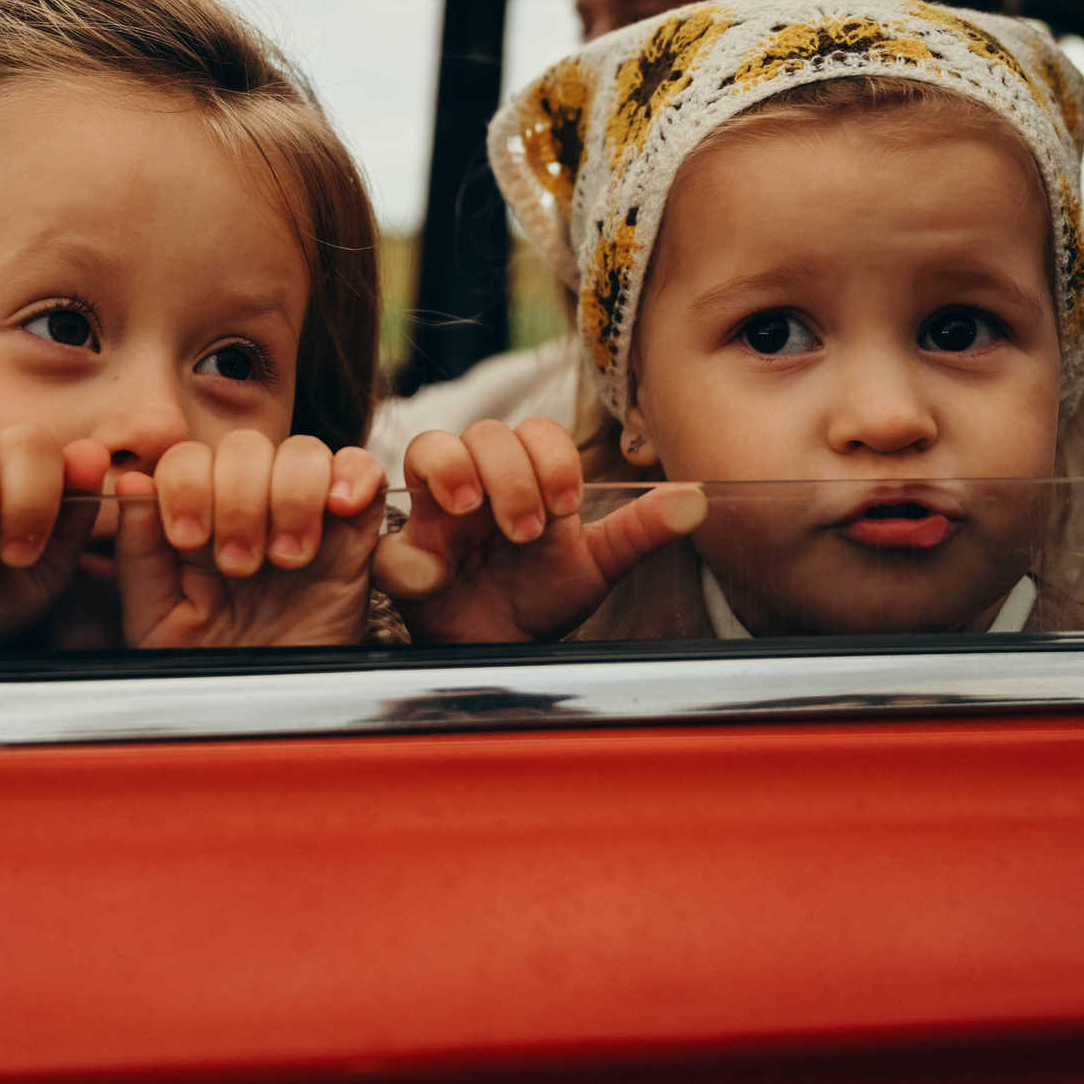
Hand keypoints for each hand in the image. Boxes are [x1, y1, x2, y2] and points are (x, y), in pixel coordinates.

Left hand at [115, 432, 387, 646]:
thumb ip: (139, 552)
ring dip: (291, 496)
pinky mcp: (355, 530)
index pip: (189, 457)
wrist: (274, 717)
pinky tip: (338, 510)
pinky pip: (362, 469)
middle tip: (239, 566)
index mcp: (196, 516)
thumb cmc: (208, 671)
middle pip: (245, 446)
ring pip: (303, 452)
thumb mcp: (157, 622)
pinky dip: (352, 476)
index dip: (187, 484)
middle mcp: (248, 505)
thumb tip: (133, 481)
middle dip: (239, 499)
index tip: (188, 538)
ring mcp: (303, 513)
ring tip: (287, 560)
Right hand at [374, 417, 704, 642]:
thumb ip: (639, 530)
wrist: (505, 653)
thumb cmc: (542, 597)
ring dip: (452, 470)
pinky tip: (437, 576)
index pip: (530, 430)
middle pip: (480, 430)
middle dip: (508, 471)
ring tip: (472, 511)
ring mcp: (434, 517)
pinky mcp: (404, 562)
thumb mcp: (597, 564)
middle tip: (526, 527)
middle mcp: (477, 484)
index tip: (565, 507)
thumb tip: (696, 498)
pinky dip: (409, 556)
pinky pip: (388, 543)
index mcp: (521, 479)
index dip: (548, 456)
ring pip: (425, 448)